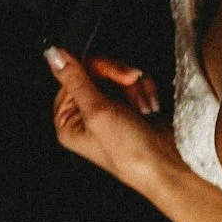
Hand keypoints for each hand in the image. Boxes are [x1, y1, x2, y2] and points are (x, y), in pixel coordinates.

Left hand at [47, 47, 176, 190]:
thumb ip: (76, 80)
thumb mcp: (98, 112)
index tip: (112, 73)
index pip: (72, 75)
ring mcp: (109, 111)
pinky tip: (148, 109)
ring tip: (141, 108)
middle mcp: (85, 116)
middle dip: (119, 78)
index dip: (94, 69)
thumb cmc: (130, 152)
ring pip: (118, 76)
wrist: (167, 165)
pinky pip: (135, 83)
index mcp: (68, 120)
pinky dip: (144, 91)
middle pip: (96, 72)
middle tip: (130, 84)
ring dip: (134, 87)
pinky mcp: (129, 107)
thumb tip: (53, 55)